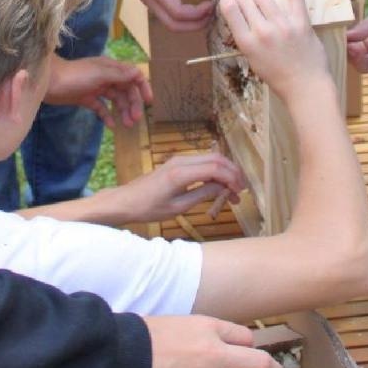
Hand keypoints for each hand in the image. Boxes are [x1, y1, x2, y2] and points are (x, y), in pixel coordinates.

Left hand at [45, 54, 152, 127]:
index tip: (149, 102)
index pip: (133, 76)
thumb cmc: (74, 75)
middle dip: (133, 104)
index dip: (142, 87)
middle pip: (126, 91)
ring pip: (115, 100)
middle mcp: (106, 77)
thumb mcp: (99, 74)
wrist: (49, 81)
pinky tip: (112, 126)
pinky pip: (101, 108)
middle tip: (135, 120)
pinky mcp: (86, 99)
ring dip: (123, 112)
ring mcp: (96, 88)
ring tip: (127, 125)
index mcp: (111, 68)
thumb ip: (119, 75)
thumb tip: (138, 72)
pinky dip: (107, 116)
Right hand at [104, 0, 212, 32]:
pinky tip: (195, 8)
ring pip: (171, 24)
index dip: (197, 13)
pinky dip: (183, 19)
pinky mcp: (150, 1)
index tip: (211, 3)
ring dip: (190, 24)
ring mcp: (150, 3)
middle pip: (174, 26)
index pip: (178, 12)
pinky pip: (168, 17)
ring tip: (206, 13)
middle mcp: (152, 0)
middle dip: (196, 25)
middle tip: (213, 14)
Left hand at [109, 152, 244, 224]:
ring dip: (224, 172)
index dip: (232, 179)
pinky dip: (214, 172)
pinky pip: (201, 163)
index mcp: (181, 173)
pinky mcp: (177, 164)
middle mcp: (181, 161)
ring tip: (233, 191)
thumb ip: (202, 195)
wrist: (126, 201)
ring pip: (210, 159)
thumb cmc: (149, 208)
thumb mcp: (178, 207)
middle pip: (216, 158)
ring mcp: (178, 160)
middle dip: (232, 172)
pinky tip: (219, 186)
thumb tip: (223, 188)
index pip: (215, 168)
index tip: (239, 193)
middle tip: (242, 190)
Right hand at [142, 316, 281, 367]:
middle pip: (258, 362)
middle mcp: (213, 352)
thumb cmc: (143, 336)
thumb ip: (198, 332)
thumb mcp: (175, 323)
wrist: (122, 356)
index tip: (249, 352)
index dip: (250, 346)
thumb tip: (212, 343)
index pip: (245, 337)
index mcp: (207, 327)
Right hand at [218, 0, 329, 96]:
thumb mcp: (253, 60)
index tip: (231, 0)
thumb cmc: (277, 76)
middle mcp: (262, 31)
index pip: (230, 9)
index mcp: (247, 43)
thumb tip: (241, 16)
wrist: (305, 86)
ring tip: (266, 5)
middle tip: (252, 9)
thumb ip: (246, 38)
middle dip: (246, 1)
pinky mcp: (301, 22)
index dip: (228, 1)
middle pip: (246, 0)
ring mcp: (283, 25)